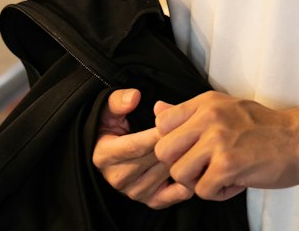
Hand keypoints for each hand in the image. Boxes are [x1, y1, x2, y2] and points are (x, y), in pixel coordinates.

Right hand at [92, 87, 193, 209]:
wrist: (108, 151)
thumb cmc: (111, 127)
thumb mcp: (107, 109)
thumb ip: (118, 101)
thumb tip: (134, 97)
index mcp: (104, 156)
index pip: (135, 145)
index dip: (155, 134)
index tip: (173, 122)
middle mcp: (117, 178)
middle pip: (152, 160)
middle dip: (172, 144)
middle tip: (191, 130)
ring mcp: (134, 192)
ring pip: (164, 175)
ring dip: (180, 160)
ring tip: (195, 144)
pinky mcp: (149, 201)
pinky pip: (172, 196)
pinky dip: (185, 183)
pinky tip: (193, 166)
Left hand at [154, 91, 298, 200]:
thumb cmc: (264, 127)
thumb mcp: (224, 108)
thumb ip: (189, 112)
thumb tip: (157, 110)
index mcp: (205, 102)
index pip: (161, 123)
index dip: (172, 144)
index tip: (191, 151)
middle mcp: (207, 117)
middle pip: (163, 150)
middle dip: (180, 166)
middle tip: (203, 168)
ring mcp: (217, 140)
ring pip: (180, 173)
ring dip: (198, 182)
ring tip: (220, 176)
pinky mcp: (229, 164)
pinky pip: (203, 190)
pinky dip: (218, 193)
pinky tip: (235, 182)